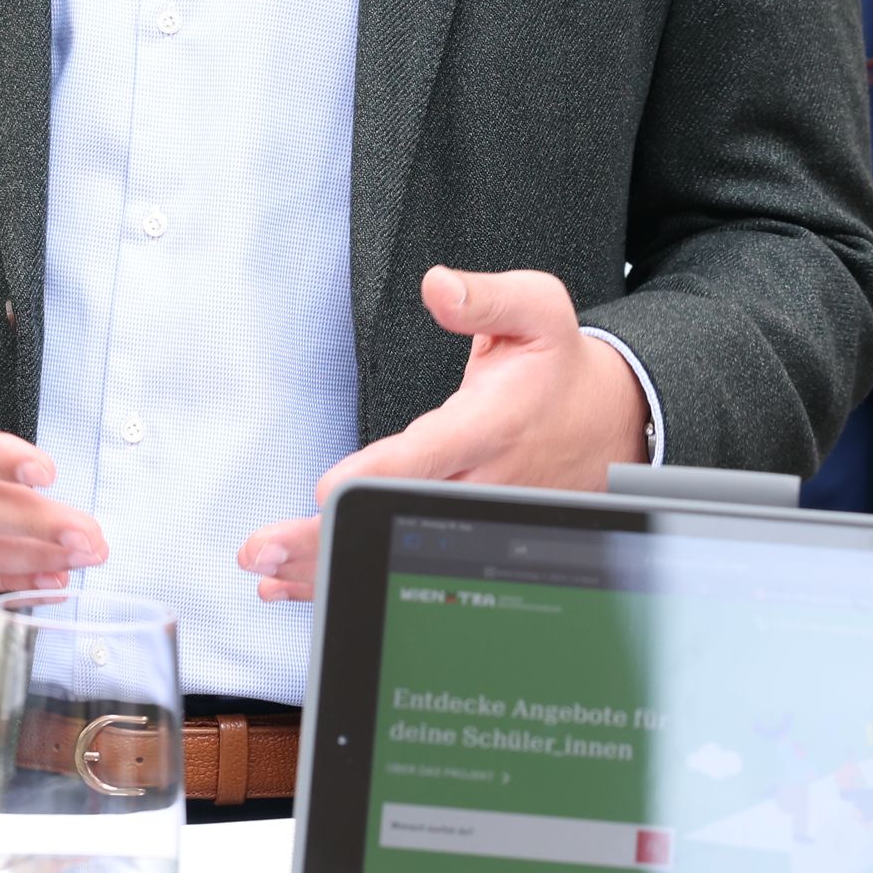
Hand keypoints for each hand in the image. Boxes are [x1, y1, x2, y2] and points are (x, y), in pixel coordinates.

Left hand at [241, 267, 644, 602]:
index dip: (381, 472)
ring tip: (263, 573)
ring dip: (325, 565)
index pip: (432, 453)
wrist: (609, 424)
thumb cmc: (558, 365)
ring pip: (394, 549)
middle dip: (327, 537)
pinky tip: (295, 585)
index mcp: (492, 425)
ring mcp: (471, 516)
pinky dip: (347, 571)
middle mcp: (481, 480)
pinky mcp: (462, 532)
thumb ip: (486, 298)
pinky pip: (402, 559)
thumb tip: (437, 287)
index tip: (328, 489)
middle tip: (263, 548)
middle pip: (397, 516)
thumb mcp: (540, 311)